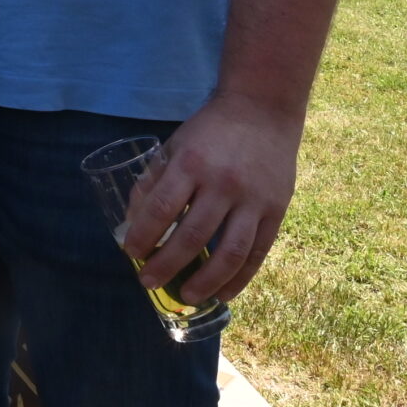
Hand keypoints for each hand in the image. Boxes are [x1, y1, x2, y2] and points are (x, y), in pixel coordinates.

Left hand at [121, 94, 304, 307]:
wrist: (263, 109)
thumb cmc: (210, 131)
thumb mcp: (175, 145)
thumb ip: (153, 181)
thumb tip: (132, 222)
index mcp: (191, 164)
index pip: (161, 209)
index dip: (143, 236)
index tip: (130, 253)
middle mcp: (222, 184)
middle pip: (192, 236)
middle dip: (166, 265)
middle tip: (147, 282)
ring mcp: (252, 200)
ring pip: (229, 253)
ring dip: (205, 282)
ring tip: (186, 296)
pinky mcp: (276, 210)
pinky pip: (257, 253)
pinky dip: (240, 278)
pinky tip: (223, 294)